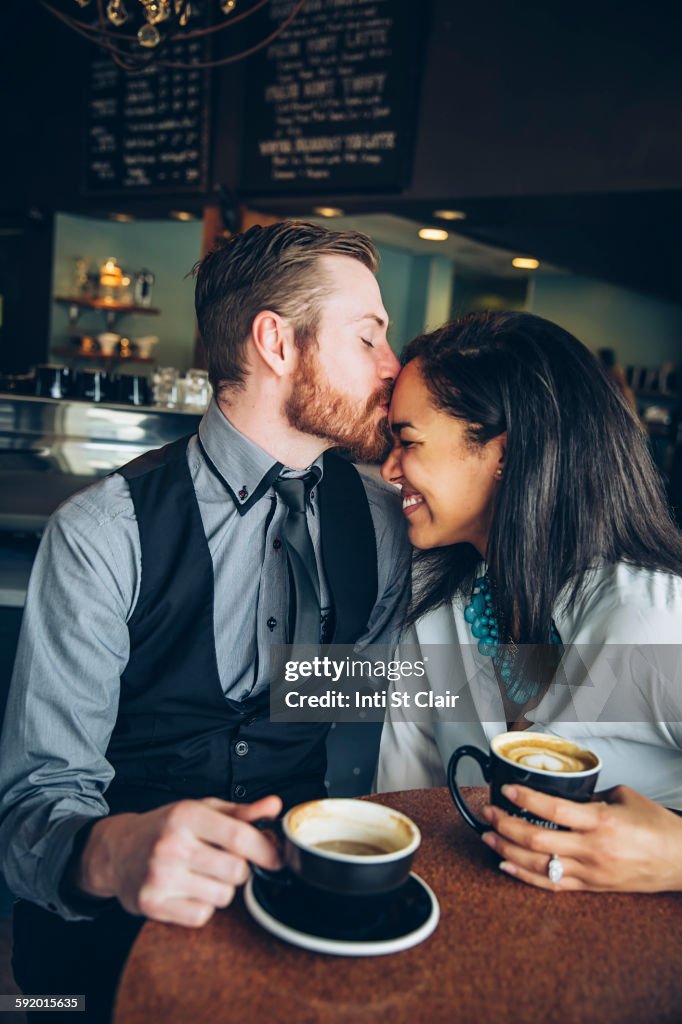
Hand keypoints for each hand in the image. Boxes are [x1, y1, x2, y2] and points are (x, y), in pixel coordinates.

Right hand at [75, 795, 282, 925]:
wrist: (116, 850)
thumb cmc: (166, 827)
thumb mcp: (201, 809)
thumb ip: (241, 811)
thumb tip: (275, 807)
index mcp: (187, 815)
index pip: (239, 837)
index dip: (266, 850)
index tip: (277, 858)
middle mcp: (172, 845)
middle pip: (236, 872)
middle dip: (239, 870)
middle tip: (224, 862)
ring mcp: (160, 877)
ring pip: (222, 897)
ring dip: (221, 889)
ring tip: (202, 875)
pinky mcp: (151, 905)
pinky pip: (201, 917)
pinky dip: (202, 908)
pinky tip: (188, 891)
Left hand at [480, 784, 681, 892]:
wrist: (681, 860)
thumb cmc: (657, 827)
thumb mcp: (624, 798)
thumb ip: (591, 796)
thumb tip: (562, 794)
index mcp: (601, 822)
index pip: (554, 810)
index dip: (526, 799)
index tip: (507, 789)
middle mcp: (592, 849)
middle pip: (538, 840)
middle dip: (506, 825)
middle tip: (489, 811)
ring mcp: (590, 871)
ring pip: (539, 865)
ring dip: (508, 850)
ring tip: (488, 836)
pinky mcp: (591, 887)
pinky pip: (552, 885)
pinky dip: (525, 876)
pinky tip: (506, 866)